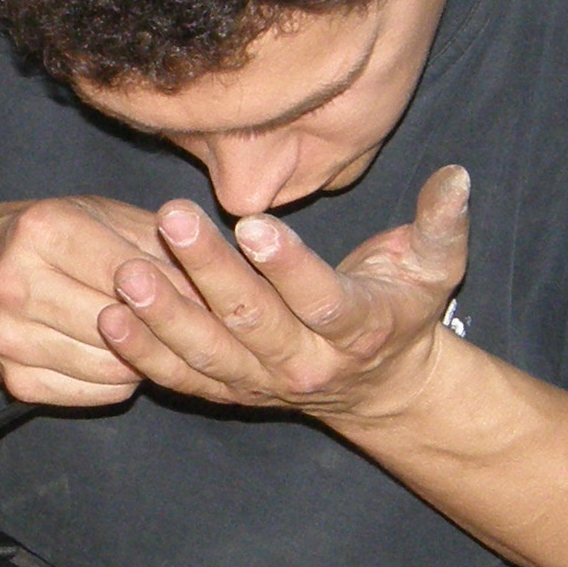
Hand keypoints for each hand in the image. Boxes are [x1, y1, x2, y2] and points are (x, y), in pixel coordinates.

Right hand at [0, 196, 192, 406]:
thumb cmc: (67, 237)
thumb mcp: (110, 216)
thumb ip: (160, 242)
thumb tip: (212, 288)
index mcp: (42, 229)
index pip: (127, 271)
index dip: (175, 286)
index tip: (208, 294)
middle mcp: (15, 284)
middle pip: (119, 324)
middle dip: (161, 325)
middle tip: (187, 321)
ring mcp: (10, 338)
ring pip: (111, 365)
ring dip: (145, 356)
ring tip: (152, 334)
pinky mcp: (16, 381)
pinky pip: (96, 393)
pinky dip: (122, 380)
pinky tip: (122, 355)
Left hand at [97, 164, 472, 422]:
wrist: (382, 387)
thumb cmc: (403, 307)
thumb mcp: (436, 267)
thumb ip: (442, 222)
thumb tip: (456, 175)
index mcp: (356, 328)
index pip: (319, 297)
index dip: (287, 264)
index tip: (254, 222)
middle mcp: (304, 363)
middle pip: (250, 320)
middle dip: (208, 272)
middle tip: (172, 221)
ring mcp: (261, 383)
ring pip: (207, 353)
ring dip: (163, 316)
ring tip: (128, 274)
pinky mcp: (229, 391)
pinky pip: (182, 378)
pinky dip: (145, 353)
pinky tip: (111, 317)